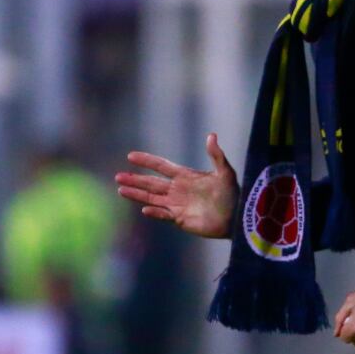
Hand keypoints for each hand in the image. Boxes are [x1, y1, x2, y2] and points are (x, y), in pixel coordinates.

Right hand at [115, 133, 238, 238]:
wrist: (236, 216)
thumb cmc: (232, 193)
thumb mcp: (225, 172)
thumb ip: (216, 155)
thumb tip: (211, 135)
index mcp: (184, 176)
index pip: (161, 166)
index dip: (146, 161)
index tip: (131, 156)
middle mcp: (177, 189)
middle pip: (151, 183)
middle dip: (134, 179)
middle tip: (118, 176)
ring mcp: (176, 204)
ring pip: (151, 198)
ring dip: (137, 194)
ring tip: (121, 190)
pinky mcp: (179, 218)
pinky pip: (163, 214)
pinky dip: (154, 212)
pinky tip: (144, 209)